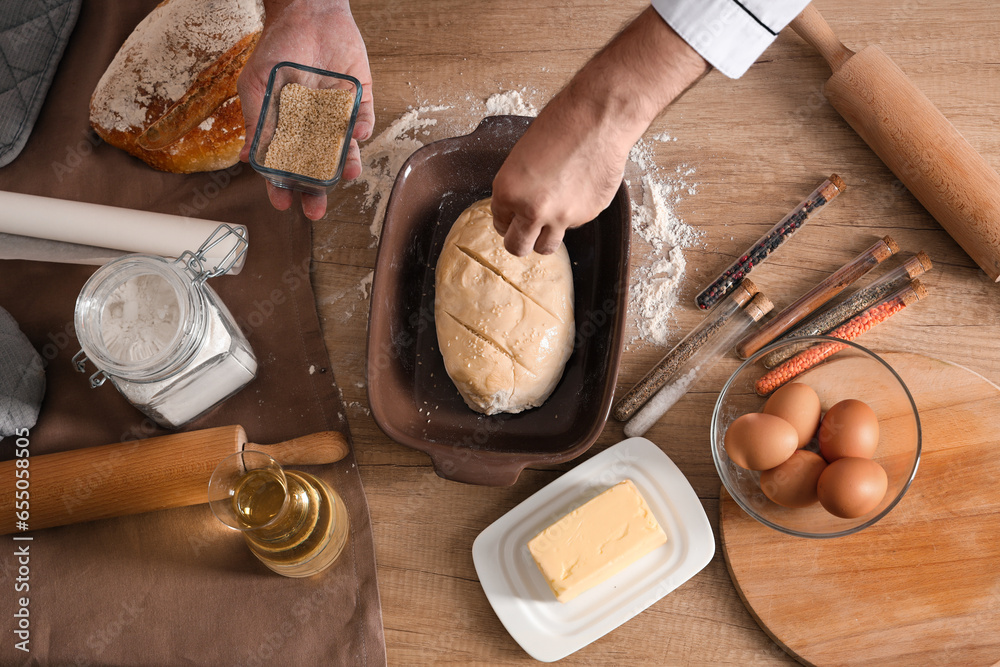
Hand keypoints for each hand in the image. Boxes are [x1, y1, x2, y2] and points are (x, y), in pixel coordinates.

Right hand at [238, 0, 373, 219]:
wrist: (307, 13)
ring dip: (346, 164)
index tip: (282, 202)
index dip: (283, 185)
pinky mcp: (359, 100)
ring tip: (347, 174)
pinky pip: (364, 121)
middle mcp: (313, 128)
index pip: (285, 165)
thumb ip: (255, 122)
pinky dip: (362, 129)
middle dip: (316, 189)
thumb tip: (246, 158)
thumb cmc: (278, 47)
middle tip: (315, 208)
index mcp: (287, 128)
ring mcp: (337, 116)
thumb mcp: (257, 86)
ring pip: (344, 149)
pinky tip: (357, 133)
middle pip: (316, 167)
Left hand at [491, 7, 708, 256]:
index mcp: (507, 192)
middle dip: (519, 241)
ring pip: (546, 247)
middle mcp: (531, 210)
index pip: (499, 223)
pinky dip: (572, 213)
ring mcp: (561, 217)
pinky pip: (573, 224)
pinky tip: (578, 189)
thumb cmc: (559, 127)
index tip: (512, 217)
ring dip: (544, 237)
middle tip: (524, 233)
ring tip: (550, 218)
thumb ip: (517, 189)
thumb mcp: (522, 156)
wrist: (597, 120)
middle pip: (517, 248)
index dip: (506, 220)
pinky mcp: (586, 216)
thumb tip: (518, 209)